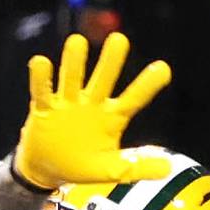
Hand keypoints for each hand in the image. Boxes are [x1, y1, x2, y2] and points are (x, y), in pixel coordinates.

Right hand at [14, 32, 172, 191]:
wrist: (47, 169)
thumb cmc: (82, 164)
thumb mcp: (111, 170)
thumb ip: (136, 166)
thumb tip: (168, 168)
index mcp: (112, 116)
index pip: (133, 99)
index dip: (147, 85)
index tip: (164, 69)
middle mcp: (92, 103)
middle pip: (103, 79)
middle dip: (110, 61)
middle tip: (119, 40)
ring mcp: (68, 103)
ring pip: (72, 78)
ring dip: (73, 62)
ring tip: (76, 41)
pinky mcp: (45, 108)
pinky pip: (43, 91)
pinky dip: (41, 78)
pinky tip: (41, 62)